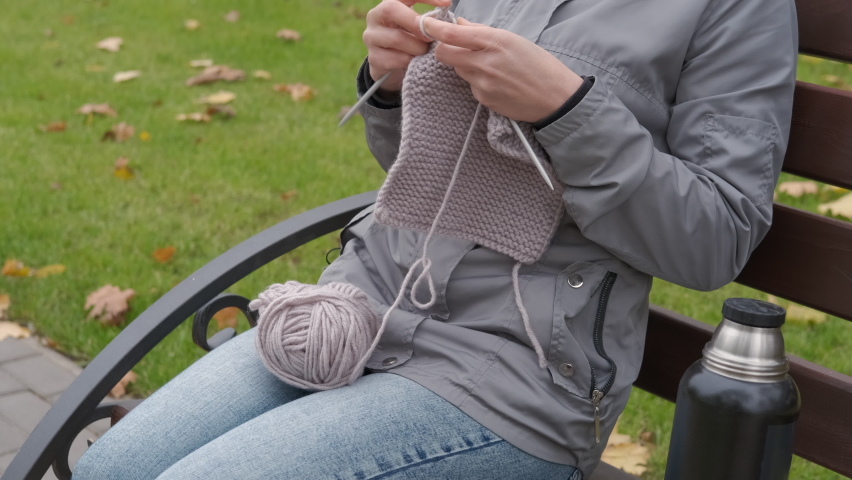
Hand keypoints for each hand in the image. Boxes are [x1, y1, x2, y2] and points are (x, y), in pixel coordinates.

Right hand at [363, 0, 450, 95]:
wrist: (390, 66)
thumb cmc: (408, 40)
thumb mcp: (415, 25)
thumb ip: (426, 17)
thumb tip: (445, 5)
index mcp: (388, 4)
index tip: (446, 3)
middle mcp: (374, 17)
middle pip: (391, 9)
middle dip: (416, 22)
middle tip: (431, 36)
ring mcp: (371, 37)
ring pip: (396, 38)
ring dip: (417, 47)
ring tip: (424, 52)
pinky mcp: (373, 58)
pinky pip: (395, 59)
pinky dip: (409, 61)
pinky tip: (415, 62)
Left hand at [423, 17, 583, 122]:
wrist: (556, 98)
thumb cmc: (538, 65)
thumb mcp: (513, 39)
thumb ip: (481, 32)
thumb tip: (458, 24)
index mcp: (495, 41)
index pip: (452, 35)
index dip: (434, 29)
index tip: (426, 24)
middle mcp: (485, 63)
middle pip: (444, 54)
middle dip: (444, 48)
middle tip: (455, 46)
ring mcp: (483, 84)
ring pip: (457, 70)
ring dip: (464, 64)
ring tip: (489, 65)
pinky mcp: (484, 100)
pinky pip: (470, 85)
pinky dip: (477, 81)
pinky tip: (497, 82)